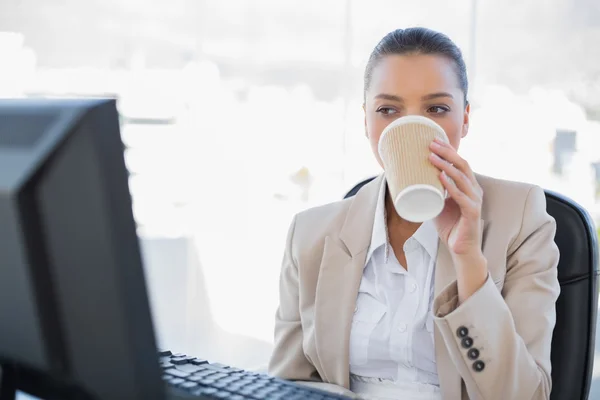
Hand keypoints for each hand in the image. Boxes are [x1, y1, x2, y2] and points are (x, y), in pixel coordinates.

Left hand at [428, 139, 482, 256]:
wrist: (461, 248)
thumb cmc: (450, 225)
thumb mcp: (438, 203)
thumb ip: (432, 191)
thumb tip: (412, 180)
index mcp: (468, 185)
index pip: (459, 162)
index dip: (448, 150)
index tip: (433, 139)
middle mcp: (474, 190)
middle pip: (462, 165)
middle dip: (447, 152)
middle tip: (431, 143)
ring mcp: (475, 200)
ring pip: (461, 178)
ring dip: (446, 165)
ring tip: (431, 157)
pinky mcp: (472, 213)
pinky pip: (461, 197)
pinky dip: (450, 186)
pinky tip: (440, 177)